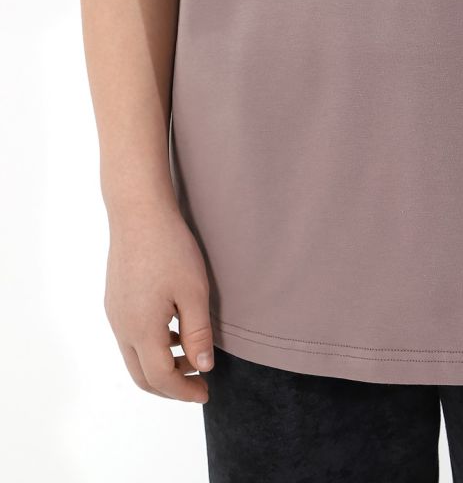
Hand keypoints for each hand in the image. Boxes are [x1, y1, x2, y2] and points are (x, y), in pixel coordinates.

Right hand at [104, 203, 214, 402]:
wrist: (138, 212)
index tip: (206, 392)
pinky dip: (151, 346)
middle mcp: (122, 327)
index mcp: (142, 330)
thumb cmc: (170, 248)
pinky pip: (130, 336)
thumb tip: (203, 367)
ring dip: (160, 365)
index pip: (161, 378)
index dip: (184, 391)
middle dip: (170, 386)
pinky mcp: (114, 300)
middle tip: (198, 383)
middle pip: (142, 376)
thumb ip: (197, 334)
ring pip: (134, 357)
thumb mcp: (194, 291)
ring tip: (191, 355)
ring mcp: (115, 314)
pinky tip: (174, 329)